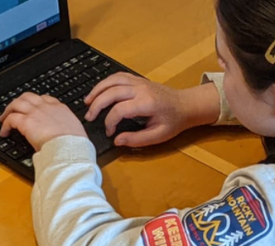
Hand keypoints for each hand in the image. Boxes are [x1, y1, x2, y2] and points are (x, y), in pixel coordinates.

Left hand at [0, 93, 87, 149]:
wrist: (69, 147)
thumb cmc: (74, 144)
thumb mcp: (74, 130)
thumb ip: (65, 128)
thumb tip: (61, 135)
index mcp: (59, 108)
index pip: (45, 98)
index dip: (35, 102)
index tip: (31, 108)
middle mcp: (46, 107)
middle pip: (27, 96)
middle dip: (19, 102)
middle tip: (12, 110)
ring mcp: (35, 113)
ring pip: (16, 103)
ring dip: (8, 110)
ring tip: (4, 119)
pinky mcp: (27, 121)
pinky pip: (10, 119)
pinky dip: (5, 125)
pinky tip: (4, 132)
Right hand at [84, 73, 218, 147]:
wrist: (187, 105)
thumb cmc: (174, 121)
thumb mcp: (158, 136)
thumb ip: (136, 139)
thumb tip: (117, 140)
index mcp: (147, 103)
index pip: (119, 110)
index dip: (109, 122)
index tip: (110, 133)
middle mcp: (141, 89)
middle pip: (112, 92)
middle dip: (97, 105)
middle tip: (89, 117)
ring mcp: (139, 82)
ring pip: (113, 80)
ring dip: (97, 90)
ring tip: (87, 102)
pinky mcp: (138, 80)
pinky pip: (118, 76)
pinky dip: (105, 82)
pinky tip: (98, 92)